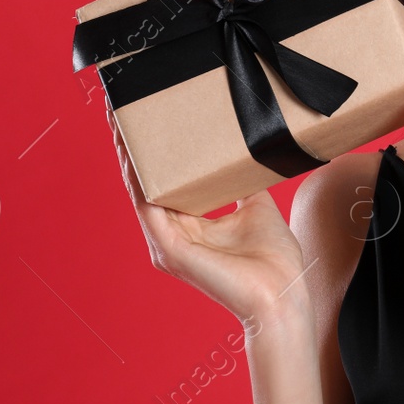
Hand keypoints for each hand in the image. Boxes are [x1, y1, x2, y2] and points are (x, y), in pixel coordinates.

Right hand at [108, 105, 312, 327]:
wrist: (283, 294)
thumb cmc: (274, 260)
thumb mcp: (256, 207)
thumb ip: (241, 184)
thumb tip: (246, 154)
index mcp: (188, 227)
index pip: (162, 184)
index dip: (151, 153)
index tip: (145, 117)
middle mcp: (170, 236)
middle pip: (143, 184)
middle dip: (131, 146)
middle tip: (119, 109)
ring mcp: (167, 245)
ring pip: (139, 192)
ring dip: (128, 158)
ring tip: (120, 122)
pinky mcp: (171, 251)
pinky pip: (148, 209)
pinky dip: (139, 181)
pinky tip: (133, 156)